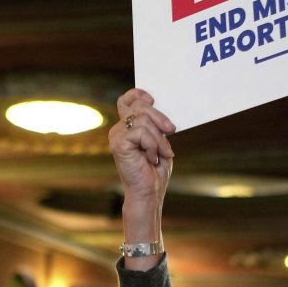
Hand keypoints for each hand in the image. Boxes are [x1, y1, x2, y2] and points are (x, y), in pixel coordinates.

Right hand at [110, 88, 175, 207]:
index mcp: (127, 127)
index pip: (126, 100)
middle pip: (139, 106)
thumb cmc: (155, 170)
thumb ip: (154, 124)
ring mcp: (116, 136)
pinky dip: (152, 144)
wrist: (149, 192)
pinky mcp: (118, 144)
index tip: (152, 100)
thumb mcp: (159, 141)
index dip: (138, 94)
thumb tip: (156, 107)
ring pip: (142, 119)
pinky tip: (151, 157)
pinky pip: (140, 132)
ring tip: (160, 153)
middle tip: (171, 131)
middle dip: (160, 117)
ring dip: (158, 138)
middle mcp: (119, 129)